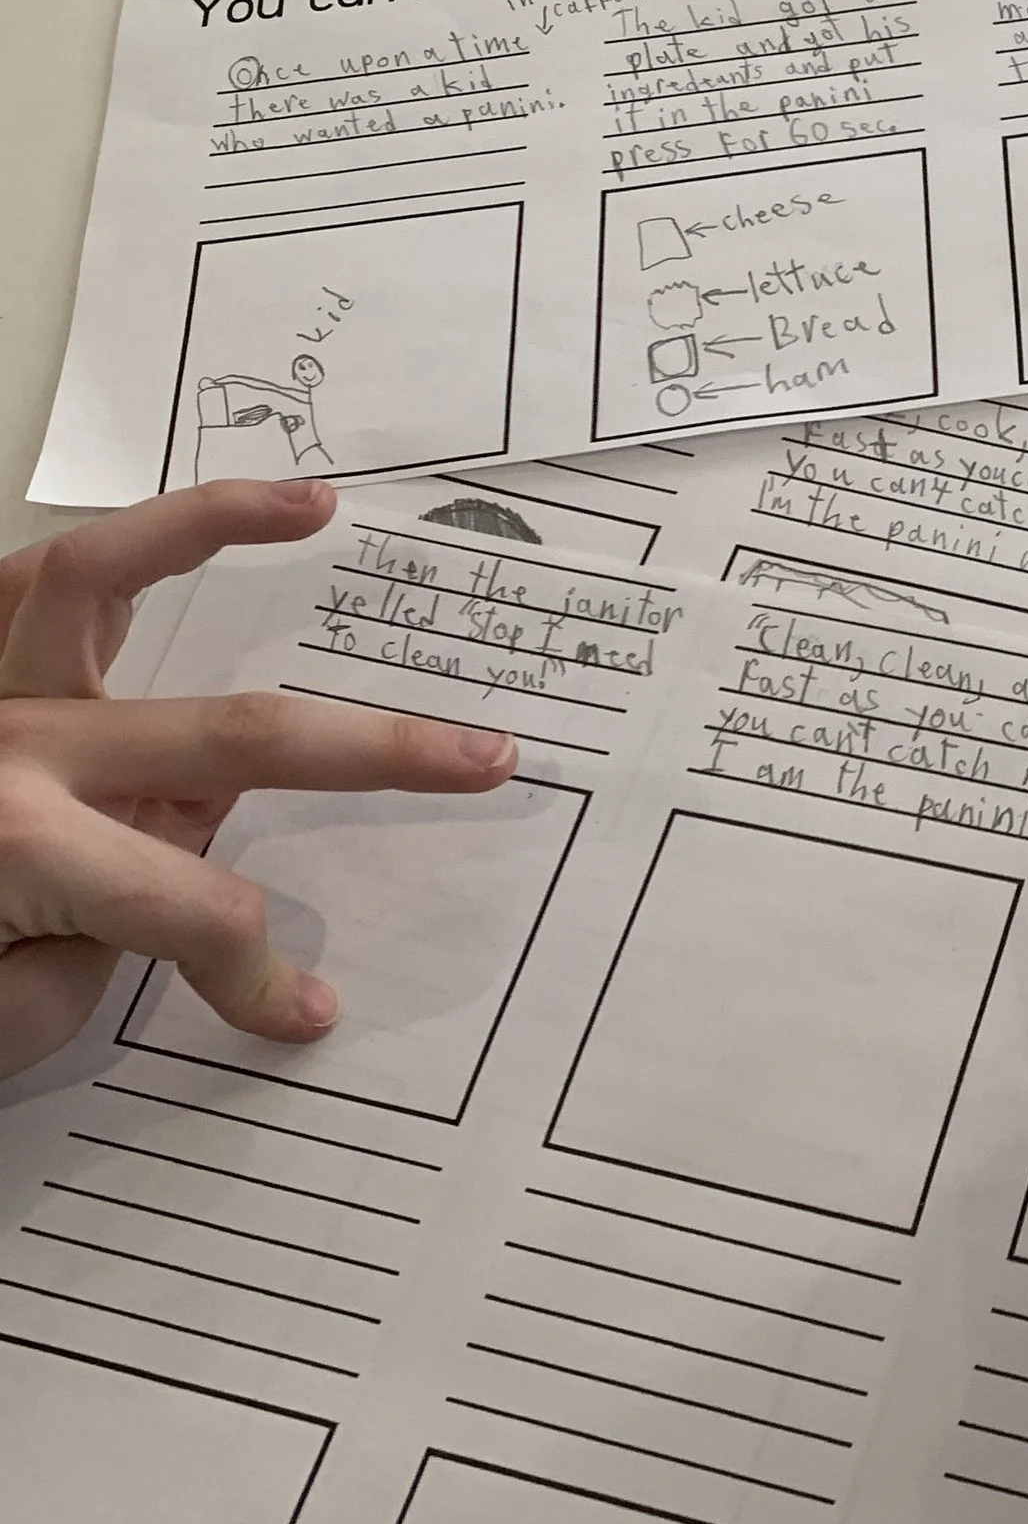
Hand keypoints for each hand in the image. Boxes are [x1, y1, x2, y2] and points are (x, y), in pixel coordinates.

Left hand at [0, 480, 517, 1082]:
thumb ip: (94, 950)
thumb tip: (174, 871)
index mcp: (20, 846)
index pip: (198, 910)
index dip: (258, 976)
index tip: (295, 1017)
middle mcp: (8, 745)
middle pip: (234, 735)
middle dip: (377, 755)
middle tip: (484, 758)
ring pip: (95, 576)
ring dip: (214, 526)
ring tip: (316, 506)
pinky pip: (33, 582)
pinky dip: (121, 544)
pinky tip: (199, 525)